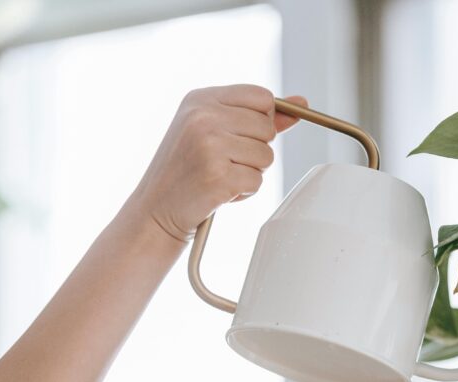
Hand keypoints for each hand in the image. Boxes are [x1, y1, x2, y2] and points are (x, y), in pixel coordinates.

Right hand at [126, 84, 304, 241]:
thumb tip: (301, 103)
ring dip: (250, 172)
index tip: (243, 135)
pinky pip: (257, 181)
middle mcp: (203, 117)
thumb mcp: (215, 131)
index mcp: (201, 99)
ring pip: (267, 156)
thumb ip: (259, 116)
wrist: (156, 209)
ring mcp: (209, 146)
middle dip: (255, 150)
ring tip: (220, 174)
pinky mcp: (218, 176)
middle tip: (225, 160)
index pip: (262, 96)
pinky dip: (244, 191)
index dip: (263, 119)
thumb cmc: (188, 170)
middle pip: (268, 128)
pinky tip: (219, 191)